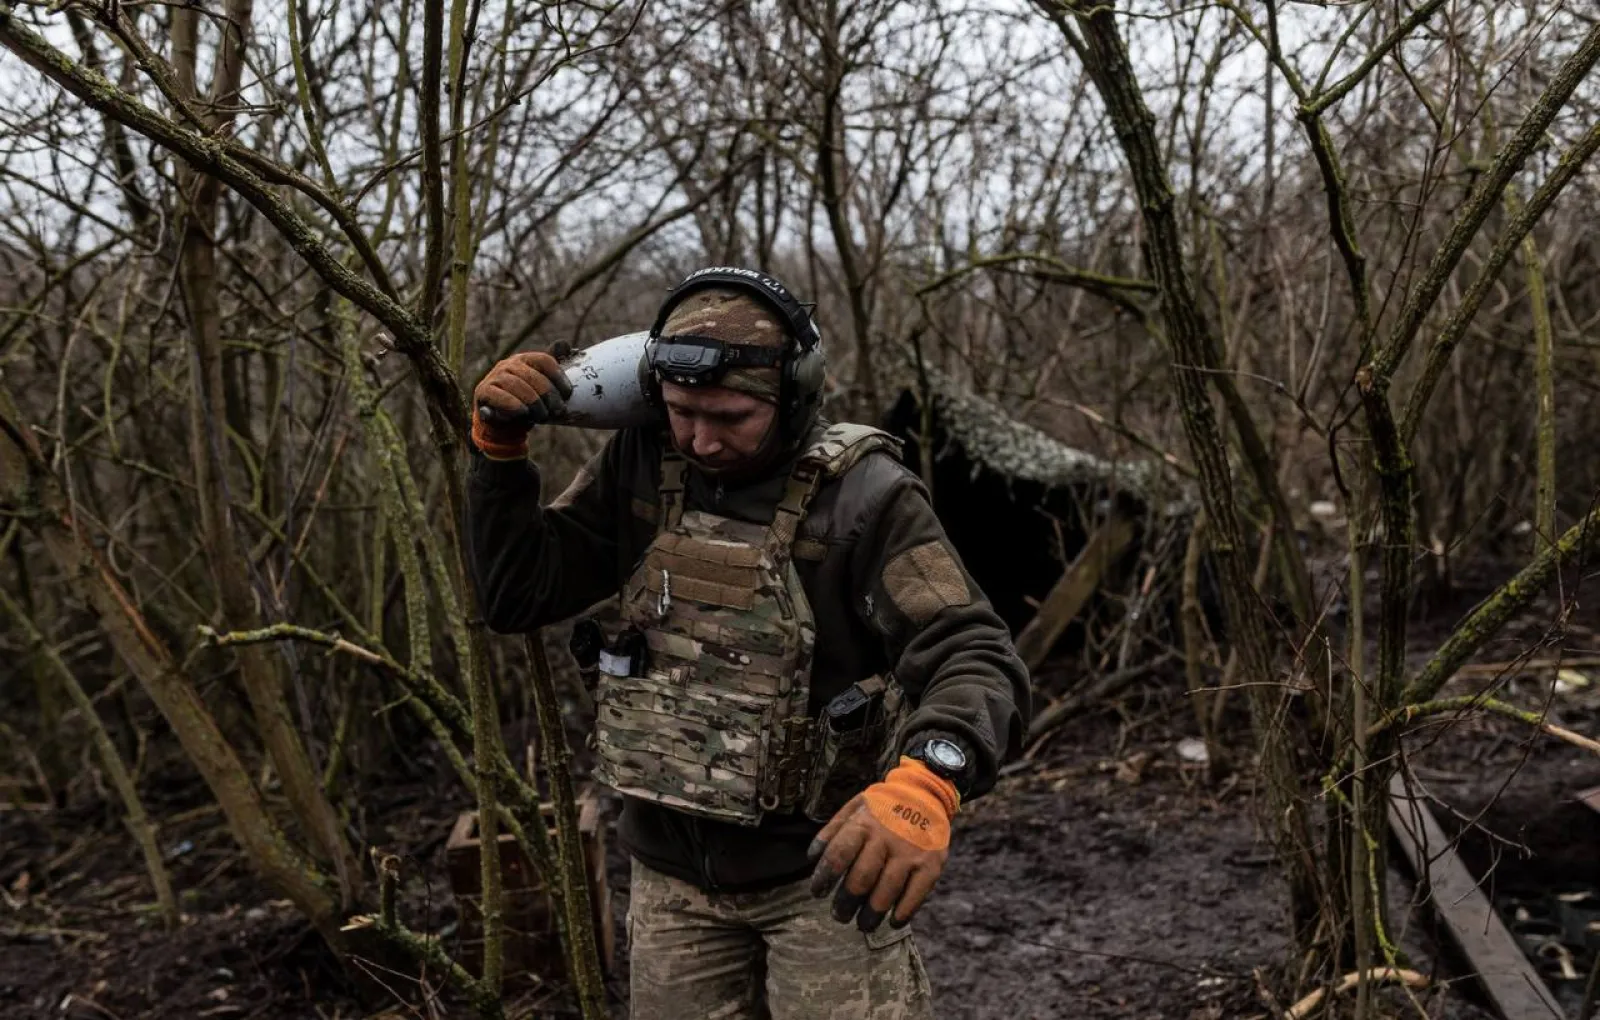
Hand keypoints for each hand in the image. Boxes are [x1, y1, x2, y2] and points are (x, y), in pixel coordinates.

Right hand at [471, 350, 572, 458]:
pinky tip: (523, 411)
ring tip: (542, 415)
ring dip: (533, 402)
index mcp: (524, 359)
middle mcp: (508, 364)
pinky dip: (513, 404)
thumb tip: (565, 344)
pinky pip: (499, 396)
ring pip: (518, 385)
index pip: (544, 360)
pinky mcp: (483, 391)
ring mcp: (494, 376)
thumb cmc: (526, 403)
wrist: (504, 425)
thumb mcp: (541, 386)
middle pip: (533, 375)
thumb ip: (551, 367)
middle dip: (548, 394)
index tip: (567, 394)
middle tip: (558, 410)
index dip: (558, 377)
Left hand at [807, 757, 958, 932]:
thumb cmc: (882, 806)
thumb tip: (811, 858)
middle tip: (839, 916)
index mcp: (863, 824)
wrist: (926, 793)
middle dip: (846, 903)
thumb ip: (832, 831)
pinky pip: (915, 896)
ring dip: (872, 914)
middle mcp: (886, 839)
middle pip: (861, 880)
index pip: (838, 855)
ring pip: (887, 892)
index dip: (824, 878)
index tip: (817, 892)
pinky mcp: (931, 865)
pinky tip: (893, 921)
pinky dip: (903, 912)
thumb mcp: (854, 807)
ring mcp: (910, 853)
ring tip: (863, 924)